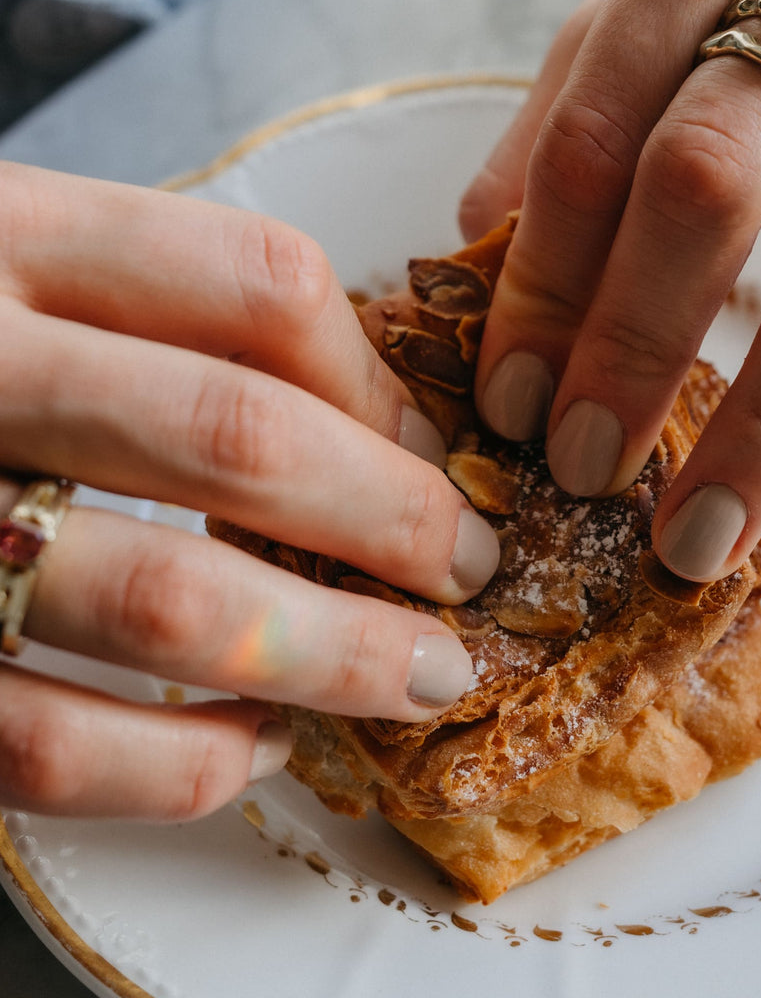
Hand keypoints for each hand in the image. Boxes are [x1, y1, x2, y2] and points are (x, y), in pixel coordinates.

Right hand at [0, 165, 498, 817]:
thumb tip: (364, 406)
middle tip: (476, 570)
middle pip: (240, 440)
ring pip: (166, 604)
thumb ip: (138, 297)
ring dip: (328, 653)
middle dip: (395, 519)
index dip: (378, 376)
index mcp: (3, 232)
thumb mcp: (0, 249)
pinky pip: (46, 748)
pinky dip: (180, 765)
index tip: (439, 445)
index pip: (255, 280)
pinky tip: (255, 745)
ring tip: (420, 675)